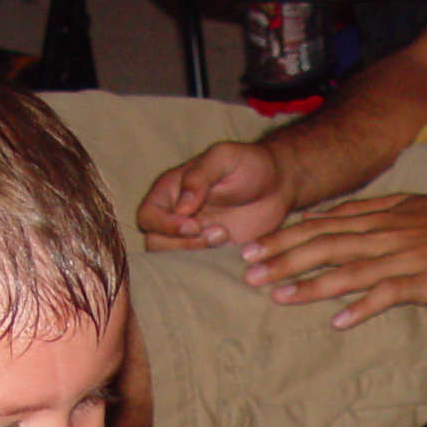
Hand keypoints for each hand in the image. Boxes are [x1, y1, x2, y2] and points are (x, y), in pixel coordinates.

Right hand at [135, 142, 296, 251]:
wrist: (278, 185)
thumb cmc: (249, 164)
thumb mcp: (224, 158)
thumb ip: (199, 176)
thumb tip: (181, 207)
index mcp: (170, 191)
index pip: (148, 215)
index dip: (165, 225)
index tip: (194, 225)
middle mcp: (175, 216)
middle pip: (155, 242)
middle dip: (184, 244)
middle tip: (219, 233)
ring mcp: (192, 237)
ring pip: (174, 259)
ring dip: (197, 256)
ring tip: (226, 238)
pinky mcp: (210, 253)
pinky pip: (198, 268)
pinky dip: (211, 266)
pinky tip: (232, 251)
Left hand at [241, 192, 426, 328]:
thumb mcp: (408, 206)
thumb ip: (369, 214)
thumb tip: (331, 220)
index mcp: (378, 216)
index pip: (321, 224)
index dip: (284, 236)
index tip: (253, 247)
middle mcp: (383, 234)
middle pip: (324, 245)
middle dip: (283, 258)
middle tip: (249, 272)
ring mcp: (401, 258)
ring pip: (347, 270)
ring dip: (311, 284)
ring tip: (279, 296)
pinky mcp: (421, 282)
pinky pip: (386, 295)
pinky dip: (361, 307)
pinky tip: (338, 321)